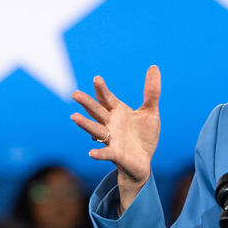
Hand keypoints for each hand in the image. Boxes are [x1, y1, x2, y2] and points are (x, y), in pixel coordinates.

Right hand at [72, 68, 161, 210]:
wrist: (144, 160)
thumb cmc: (144, 135)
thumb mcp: (150, 112)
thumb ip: (151, 92)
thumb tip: (154, 67)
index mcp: (118, 112)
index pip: (107, 98)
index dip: (102, 90)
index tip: (97, 79)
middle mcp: (111, 124)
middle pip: (97, 111)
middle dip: (87, 103)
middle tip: (75, 94)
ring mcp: (111, 139)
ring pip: (96, 130)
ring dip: (85, 124)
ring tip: (74, 117)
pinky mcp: (116, 154)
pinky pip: (106, 153)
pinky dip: (99, 153)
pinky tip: (91, 153)